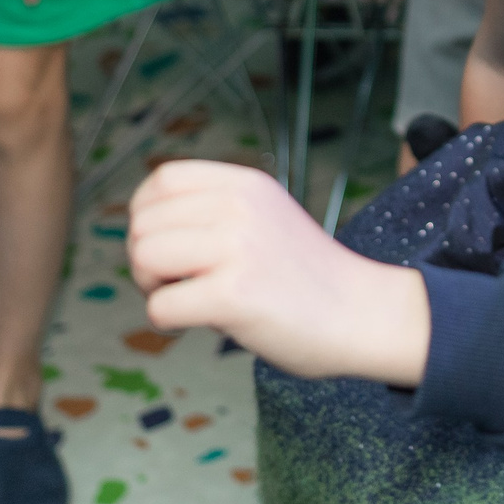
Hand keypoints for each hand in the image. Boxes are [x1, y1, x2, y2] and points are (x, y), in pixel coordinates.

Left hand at [127, 160, 431, 384]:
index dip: (145, 215)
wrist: (362, 313)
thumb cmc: (306, 277)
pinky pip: (162, 307)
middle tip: (175, 284)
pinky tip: (200, 323)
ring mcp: (237, 248)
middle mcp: (239, 207)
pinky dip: (169, 323)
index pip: (162, 180)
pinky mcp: (235, 294)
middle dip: (144, 260)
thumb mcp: (265, 218)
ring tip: (187, 300)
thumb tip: (142, 231)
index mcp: (246, 184)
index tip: (161, 245)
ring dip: (153, 289)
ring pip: (145, 259)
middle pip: (144, 223)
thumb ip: (214, 213)